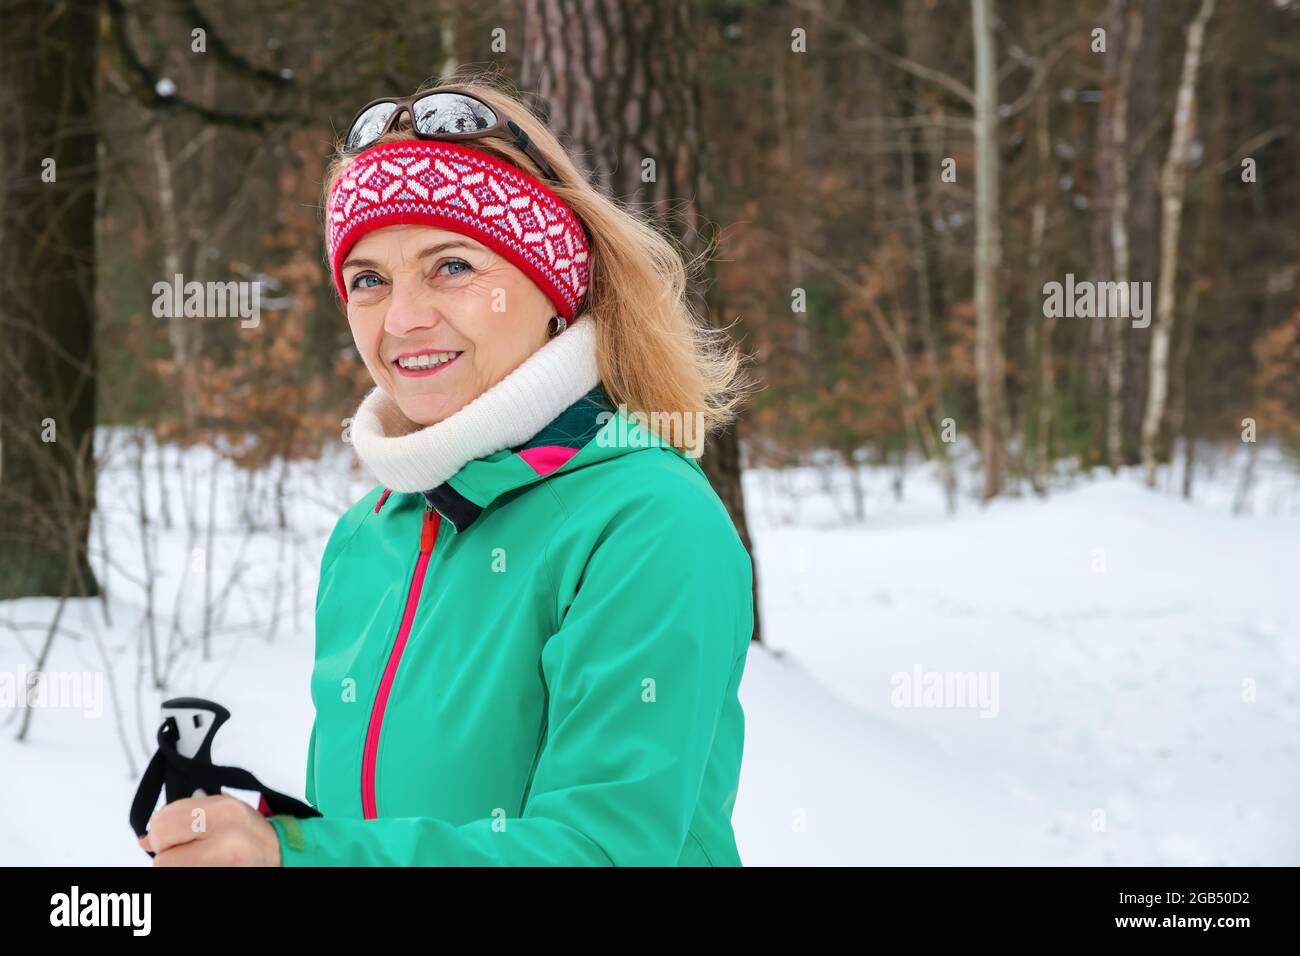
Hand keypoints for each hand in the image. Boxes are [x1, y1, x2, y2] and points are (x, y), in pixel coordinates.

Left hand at [140, 794, 280, 865]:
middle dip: (168, 856)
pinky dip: (187, 873)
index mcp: (223, 811)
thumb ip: (185, 815)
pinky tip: (205, 867)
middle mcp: (226, 839)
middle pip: (163, 859)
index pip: (163, 823)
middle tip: (184, 850)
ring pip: (171, 873)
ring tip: (199, 859)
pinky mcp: (216, 881)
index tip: (173, 834)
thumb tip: (147, 837)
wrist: (280, 855)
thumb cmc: (249, 832)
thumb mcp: (221, 810)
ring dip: (178, 867)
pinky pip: (184, 879)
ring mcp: (225, 866)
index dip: (162, 831)